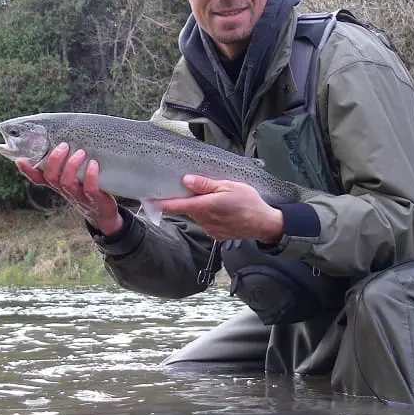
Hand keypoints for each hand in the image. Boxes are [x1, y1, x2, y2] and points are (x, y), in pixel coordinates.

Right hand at [15, 143, 123, 236]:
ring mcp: (78, 196)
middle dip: (55, 160)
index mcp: (57, 184)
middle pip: (51, 177)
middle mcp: (64, 190)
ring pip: (67, 182)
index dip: (28, 170)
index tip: (20, 160)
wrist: (103, 214)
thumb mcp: (74, 177)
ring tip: (81, 152)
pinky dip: (90, 175)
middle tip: (64, 145)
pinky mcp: (93, 200)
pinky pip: (89, 188)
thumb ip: (66, 165)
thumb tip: (61, 142)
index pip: (38, 179)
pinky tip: (93, 164)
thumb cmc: (87, 190)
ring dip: (71, 165)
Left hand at [156, 175, 283, 242]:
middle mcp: (204, 220)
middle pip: (188, 208)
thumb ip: (206, 184)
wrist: (265, 224)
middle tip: (199, 189)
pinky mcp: (216, 234)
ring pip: (198, 215)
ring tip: (219, 200)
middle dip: (189, 199)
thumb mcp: (229, 186)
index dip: (162, 203)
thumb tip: (186, 180)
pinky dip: (210, 216)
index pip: (177, 205)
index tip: (149, 200)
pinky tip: (224, 212)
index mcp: (205, 206)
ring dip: (201, 207)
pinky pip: (207, 223)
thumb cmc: (249, 202)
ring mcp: (210, 229)